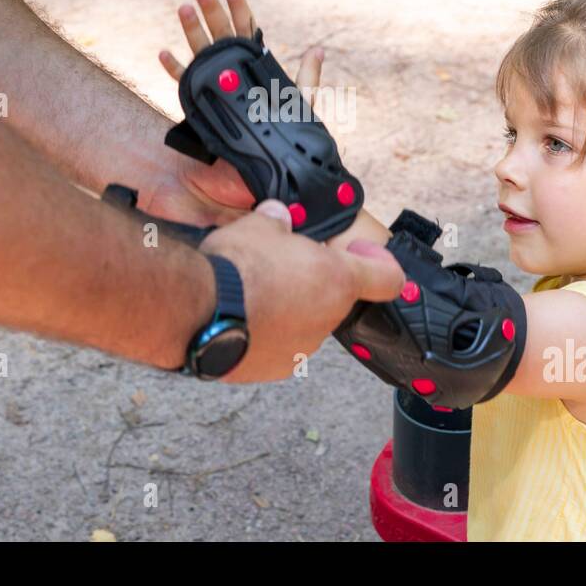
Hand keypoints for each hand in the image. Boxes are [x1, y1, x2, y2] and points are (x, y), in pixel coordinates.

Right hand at [149, 0, 325, 225]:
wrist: (271, 171)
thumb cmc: (287, 135)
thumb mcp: (301, 104)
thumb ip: (306, 78)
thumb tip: (317, 50)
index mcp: (255, 65)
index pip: (248, 30)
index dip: (240, 8)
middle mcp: (233, 71)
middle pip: (221, 34)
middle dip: (212, 10)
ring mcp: (215, 85)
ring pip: (201, 52)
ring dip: (191, 30)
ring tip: (184, 7)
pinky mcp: (201, 105)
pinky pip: (185, 84)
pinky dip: (175, 69)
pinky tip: (166, 53)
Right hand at [199, 200, 404, 382]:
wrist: (197, 312)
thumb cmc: (235, 266)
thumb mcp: (259, 225)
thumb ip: (277, 222)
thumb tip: (277, 216)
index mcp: (337, 281)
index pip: (389, 278)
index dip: (379, 261)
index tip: (361, 252)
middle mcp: (326, 320)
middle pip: (334, 298)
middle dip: (313, 281)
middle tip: (281, 265)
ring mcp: (301, 349)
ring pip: (305, 322)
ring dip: (288, 308)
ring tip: (251, 292)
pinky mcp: (273, 369)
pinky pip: (279, 345)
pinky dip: (266, 332)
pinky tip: (239, 317)